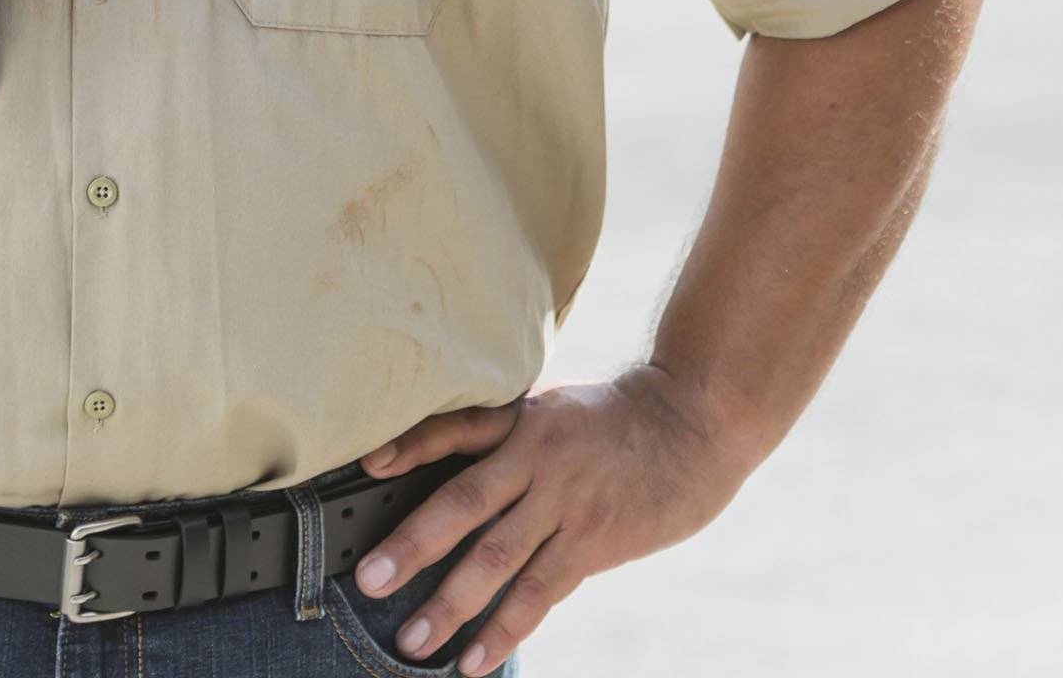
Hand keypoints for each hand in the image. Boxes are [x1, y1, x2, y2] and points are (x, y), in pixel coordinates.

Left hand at [350, 370, 755, 671]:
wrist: (697, 421)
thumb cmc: (622, 419)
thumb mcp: (560, 409)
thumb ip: (512, 439)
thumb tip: (458, 483)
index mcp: (524, 420)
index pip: (456, 428)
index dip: (410, 445)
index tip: (365, 465)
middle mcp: (538, 458)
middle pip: (464, 502)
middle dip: (413, 544)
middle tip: (369, 581)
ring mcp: (567, 502)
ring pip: (497, 557)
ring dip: (451, 603)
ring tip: (413, 641)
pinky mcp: (594, 541)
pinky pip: (540, 592)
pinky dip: (504, 629)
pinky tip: (474, 659)